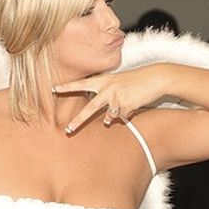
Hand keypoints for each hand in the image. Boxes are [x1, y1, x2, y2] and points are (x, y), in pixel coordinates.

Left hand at [53, 65, 169, 132]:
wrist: (155, 78)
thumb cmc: (135, 80)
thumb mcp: (117, 82)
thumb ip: (107, 94)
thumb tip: (104, 117)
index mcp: (104, 80)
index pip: (82, 84)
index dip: (67, 87)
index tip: (53, 89)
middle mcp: (108, 89)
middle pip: (89, 108)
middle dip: (78, 121)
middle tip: (68, 130)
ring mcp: (117, 98)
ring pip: (108, 116)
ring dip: (111, 117)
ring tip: (116, 113)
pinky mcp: (127, 106)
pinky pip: (123, 117)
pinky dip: (127, 114)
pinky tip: (134, 105)